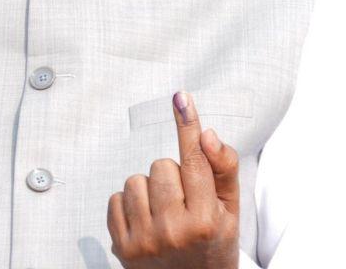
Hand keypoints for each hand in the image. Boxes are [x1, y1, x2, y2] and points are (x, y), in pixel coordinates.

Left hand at [107, 91, 239, 267]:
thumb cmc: (213, 245)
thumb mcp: (230, 212)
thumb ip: (222, 170)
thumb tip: (206, 135)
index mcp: (206, 221)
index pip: (195, 162)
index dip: (188, 127)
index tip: (181, 98)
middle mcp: (174, 231)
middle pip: (160, 166)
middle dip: (172, 177)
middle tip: (184, 202)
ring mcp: (144, 240)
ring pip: (135, 180)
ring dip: (149, 190)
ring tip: (164, 213)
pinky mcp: (121, 246)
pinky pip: (115, 198)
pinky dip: (129, 205)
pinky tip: (146, 222)